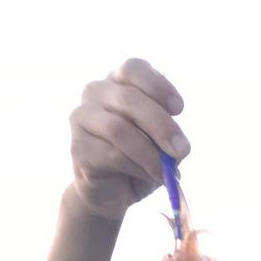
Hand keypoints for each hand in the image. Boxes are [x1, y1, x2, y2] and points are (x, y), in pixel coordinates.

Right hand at [69, 59, 189, 220]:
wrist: (114, 191)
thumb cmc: (140, 158)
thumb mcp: (160, 141)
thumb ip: (166, 133)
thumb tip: (175, 143)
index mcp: (119, 82)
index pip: (133, 68)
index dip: (158, 86)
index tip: (179, 109)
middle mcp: (96, 92)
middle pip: (128, 99)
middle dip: (161, 126)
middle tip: (182, 150)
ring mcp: (82, 117)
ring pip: (118, 129)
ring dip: (149, 154)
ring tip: (167, 172)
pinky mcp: (78, 147)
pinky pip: (111, 155)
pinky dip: (138, 169)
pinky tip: (151, 177)